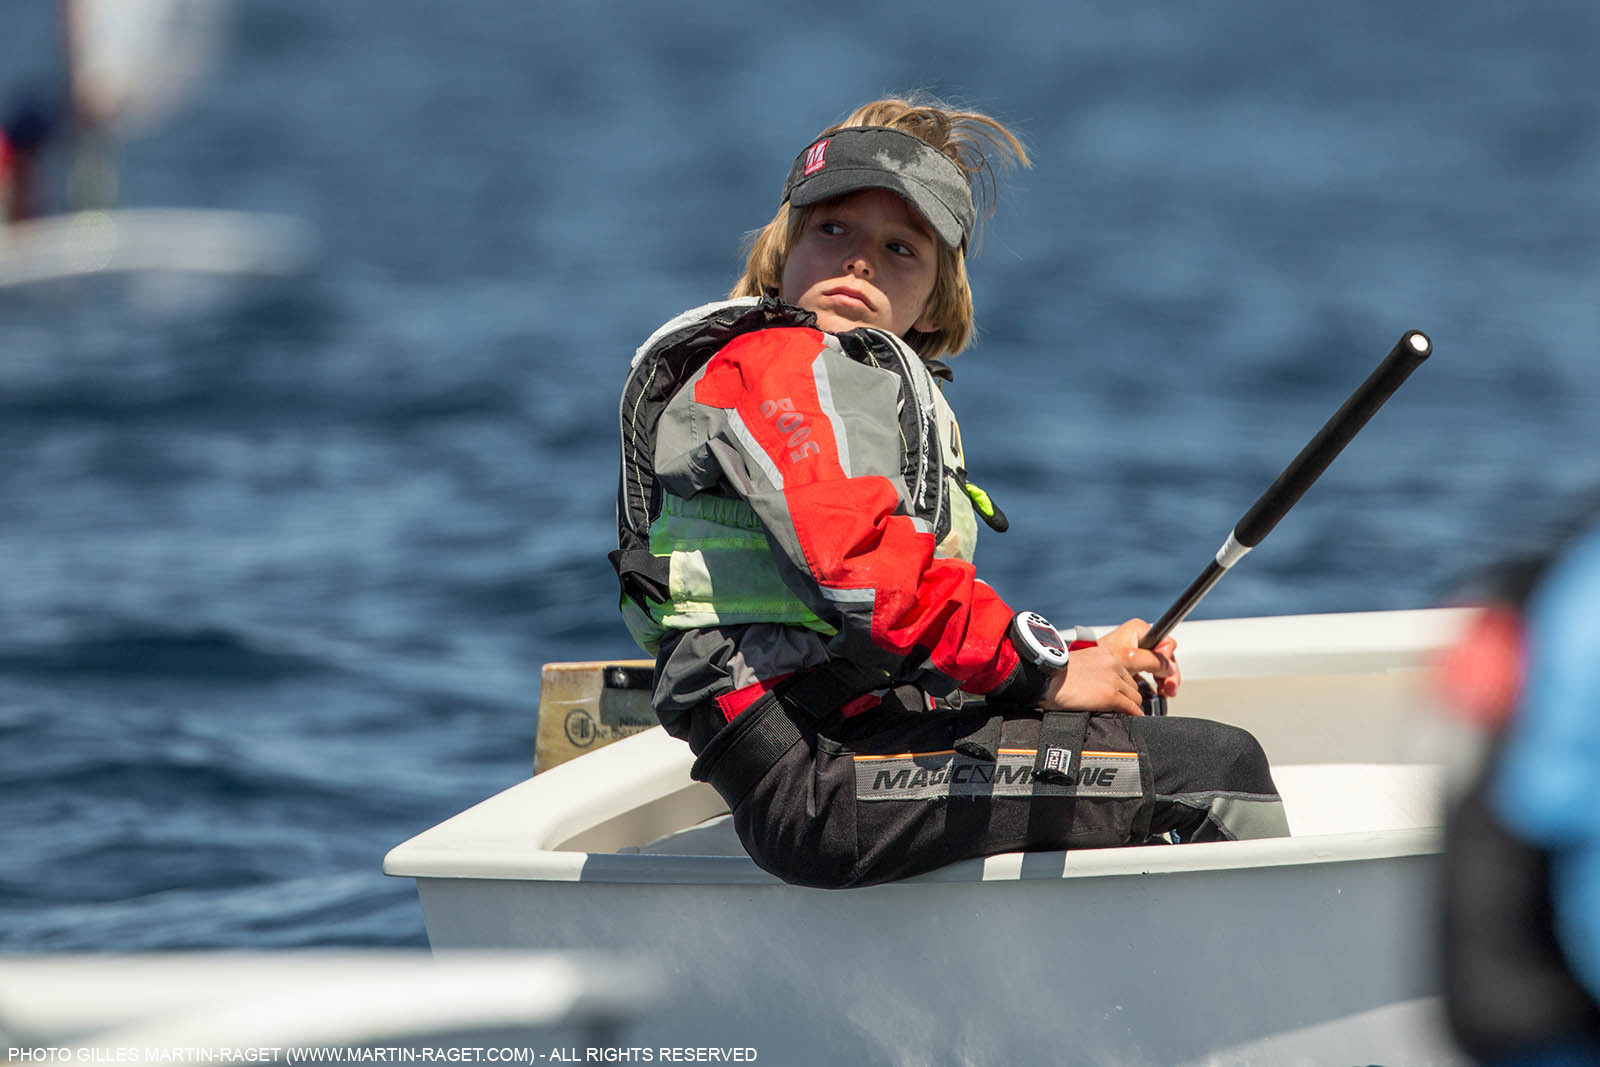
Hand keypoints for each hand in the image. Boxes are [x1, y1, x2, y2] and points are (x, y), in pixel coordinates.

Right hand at [1038, 617, 1179, 715]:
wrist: (1043, 679)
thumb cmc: (1053, 675)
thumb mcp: (1078, 664)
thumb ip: (1094, 670)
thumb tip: (1098, 685)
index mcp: (1106, 654)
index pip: (1130, 668)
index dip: (1130, 683)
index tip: (1130, 693)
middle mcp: (1113, 664)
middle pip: (1134, 685)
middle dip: (1127, 696)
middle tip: (1118, 706)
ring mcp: (1113, 679)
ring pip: (1135, 697)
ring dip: (1128, 706)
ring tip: (1116, 713)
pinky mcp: (1110, 695)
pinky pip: (1132, 709)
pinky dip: (1132, 716)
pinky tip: (1128, 720)